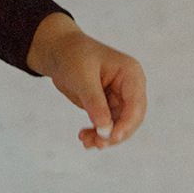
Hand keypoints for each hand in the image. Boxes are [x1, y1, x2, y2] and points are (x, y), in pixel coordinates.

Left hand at [26, 13, 146, 148]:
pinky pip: (107, 125)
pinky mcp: (107, 105)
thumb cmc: (72, 54)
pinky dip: (97, 133)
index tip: (112, 137)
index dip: (127, 123)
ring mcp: (119, 97)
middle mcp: (129, 87)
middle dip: (114, 134)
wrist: (56, 49)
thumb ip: (94, 101)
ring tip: (86, 141)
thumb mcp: (81, 76)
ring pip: (118, 126)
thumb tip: (105, 130)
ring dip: (104, 137)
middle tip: (97, 144)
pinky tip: (84, 137)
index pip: (136, 103)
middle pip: (130, 119)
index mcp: (130, 73)